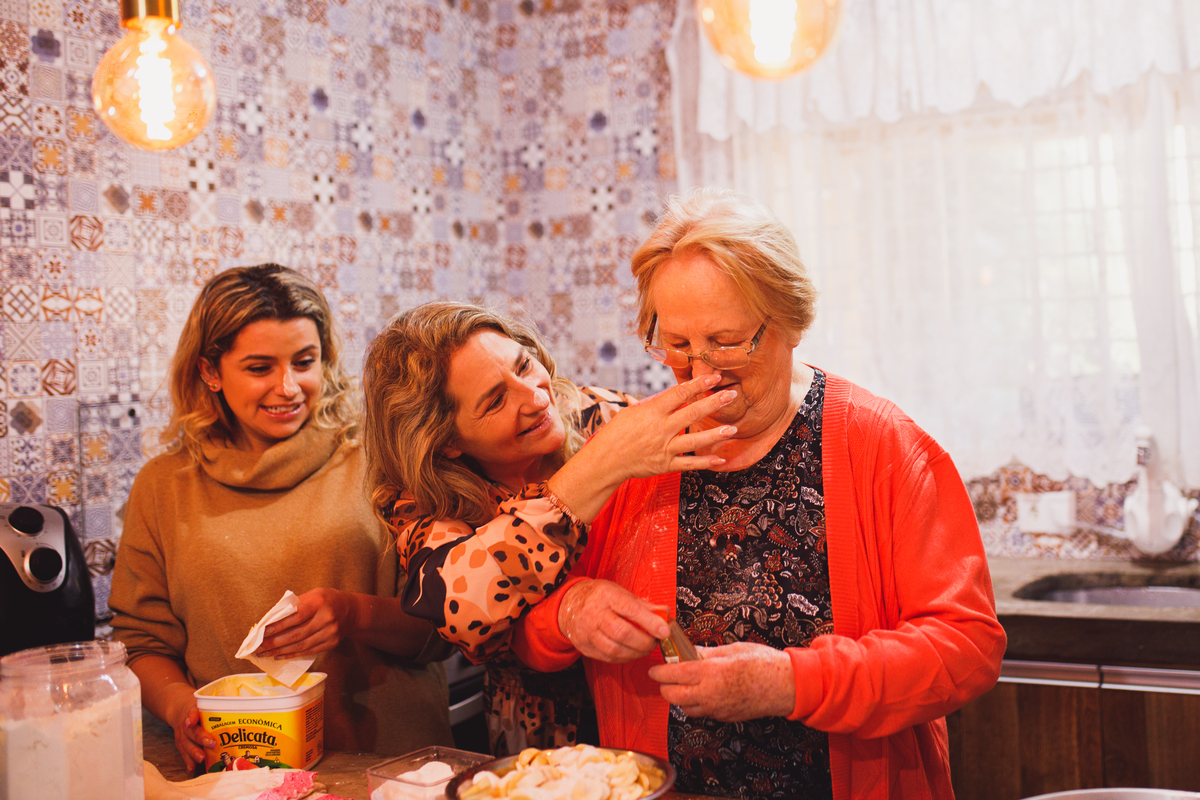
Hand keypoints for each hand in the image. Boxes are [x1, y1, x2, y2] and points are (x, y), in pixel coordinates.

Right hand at [162, 682, 214, 771]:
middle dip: (201, 738)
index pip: (192, 713)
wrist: (178, 708)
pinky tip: (191, 769)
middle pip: (192, 732)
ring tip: (201, 759)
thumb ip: (218, 702)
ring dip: (194, 752)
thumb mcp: (203, 701)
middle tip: (211, 744)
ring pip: (186, 744)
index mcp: (193, 711)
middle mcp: (186, 724)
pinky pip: (183, 753)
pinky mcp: (180, 744)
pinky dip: (187, 761)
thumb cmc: (197, 707)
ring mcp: (182, 735)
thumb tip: (239, 702)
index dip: (191, 717)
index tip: (190, 722)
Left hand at [257, 588, 353, 657]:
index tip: (261, 632)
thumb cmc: (326, 600)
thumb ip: (294, 605)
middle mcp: (326, 618)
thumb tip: (271, 620)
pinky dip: (292, 655)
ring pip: (301, 645)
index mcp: (319, 602)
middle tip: (257, 647)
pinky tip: (280, 655)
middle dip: (274, 642)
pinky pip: (308, 651)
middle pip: (296, 634)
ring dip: (280, 651)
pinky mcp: (332, 643)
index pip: (294, 617)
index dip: (277, 626)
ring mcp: (330, 632)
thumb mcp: (312, 594)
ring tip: (265, 653)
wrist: (351, 610)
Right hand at [558, 579, 669, 661]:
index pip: (630, 610)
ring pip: (615, 649)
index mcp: (605, 595)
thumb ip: (642, 605)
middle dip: (644, 641)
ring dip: (636, 652)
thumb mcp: (619, 592)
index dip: (650, 622)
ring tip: (645, 647)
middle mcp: (593, 614)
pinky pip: (608, 657)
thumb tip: (664, 613)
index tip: (664, 631)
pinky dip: (625, 657)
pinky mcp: (584, 647)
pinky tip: (632, 652)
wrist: (567, 605)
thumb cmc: (597, 597)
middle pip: (622, 633)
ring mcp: (587, 632)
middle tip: (655, 641)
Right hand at [590, 373, 738, 480]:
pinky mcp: (665, 465)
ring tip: (733, 429)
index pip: (679, 394)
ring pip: (694, 440)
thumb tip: (675, 392)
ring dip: (715, 434)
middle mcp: (660, 429)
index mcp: (652, 412)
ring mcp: (664, 448)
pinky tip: (720, 459)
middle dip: (713, 403)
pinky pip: (688, 463)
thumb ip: (655, 403)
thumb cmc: (617, 433)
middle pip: (691, 413)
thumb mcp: (632, 411)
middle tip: (732, 395)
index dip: (698, 384)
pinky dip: (705, 462)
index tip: (714, 377)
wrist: (606, 460)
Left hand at [647, 641, 795, 720]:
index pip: (673, 675)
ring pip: (685, 707)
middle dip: (665, 685)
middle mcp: (710, 694)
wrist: (786, 686)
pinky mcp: (724, 717)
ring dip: (678, 696)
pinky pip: (701, 713)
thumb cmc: (763, 663)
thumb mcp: (732, 649)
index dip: (659, 671)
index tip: (654, 668)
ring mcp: (717, 709)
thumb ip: (706, 653)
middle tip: (666, 674)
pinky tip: (701, 692)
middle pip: (672, 696)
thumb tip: (687, 651)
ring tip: (684, 682)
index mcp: (711, 673)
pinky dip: (694, 704)